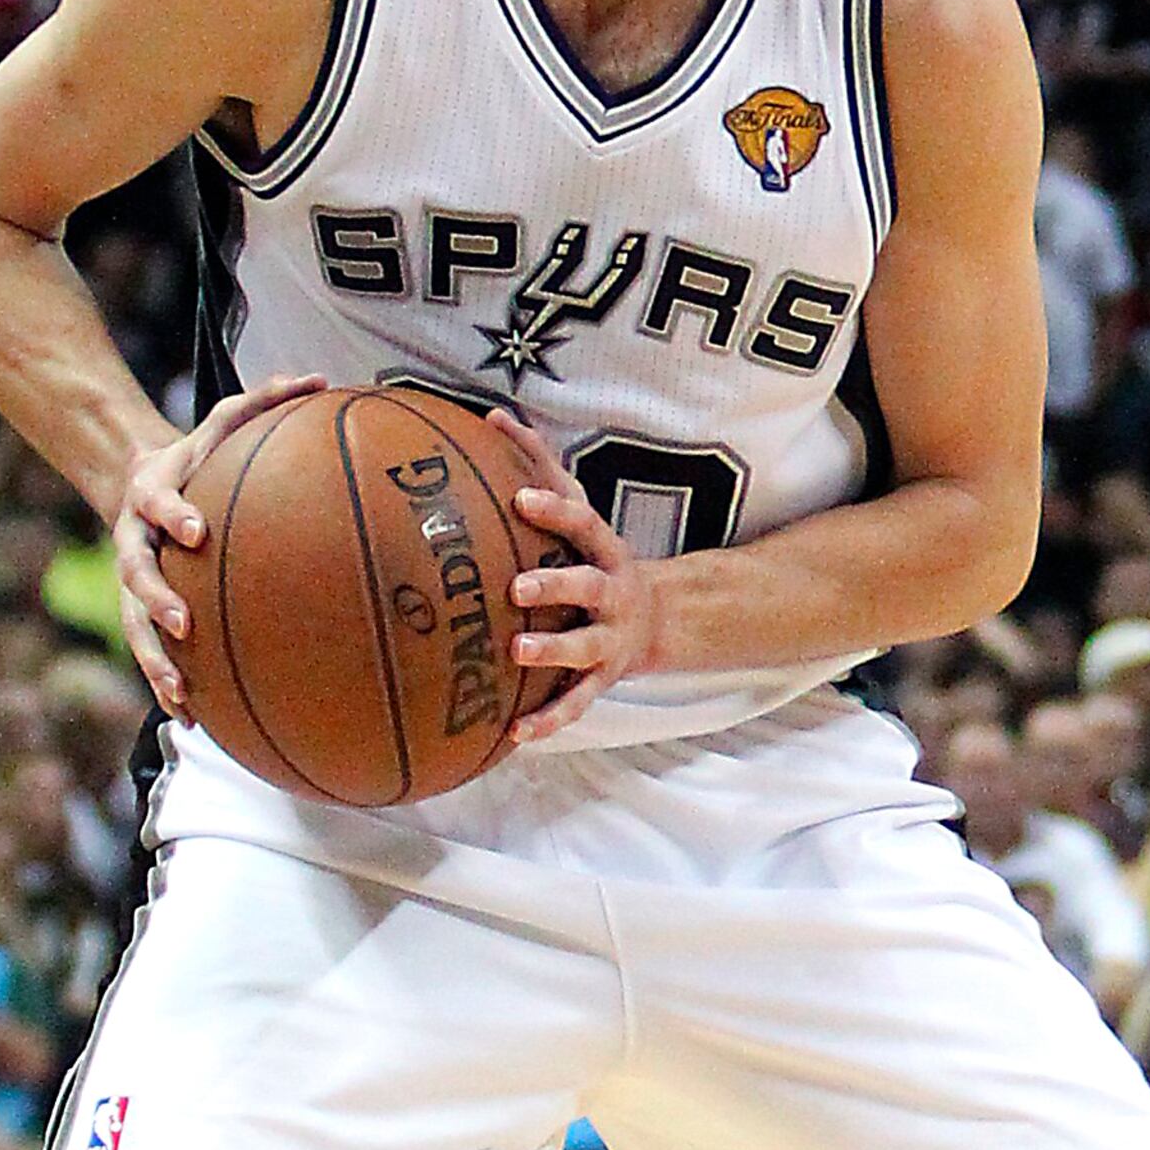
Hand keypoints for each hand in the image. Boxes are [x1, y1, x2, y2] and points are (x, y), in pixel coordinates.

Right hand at [112, 374, 326, 714]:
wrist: (137, 481)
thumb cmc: (200, 453)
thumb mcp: (223, 419)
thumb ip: (265, 399)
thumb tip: (319, 378)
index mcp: (153, 494)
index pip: (157, 502)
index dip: (172, 514)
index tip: (195, 530)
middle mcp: (134, 541)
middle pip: (136, 575)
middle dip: (156, 601)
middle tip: (184, 624)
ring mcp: (132, 581)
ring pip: (135, 627)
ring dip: (156, 663)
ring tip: (180, 696)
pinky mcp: (141, 612)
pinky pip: (151, 653)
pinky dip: (167, 684)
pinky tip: (193, 719)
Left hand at [494, 413, 649, 753]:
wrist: (658, 620)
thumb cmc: (596, 559)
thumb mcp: (581, 516)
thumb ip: (540, 467)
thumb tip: (490, 414)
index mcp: (604, 551)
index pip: (584, 523)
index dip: (557, 510)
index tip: (522, 498)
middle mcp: (613, 594)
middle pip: (589, 586)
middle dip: (556, 585)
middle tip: (516, 587)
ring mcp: (609, 640)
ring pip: (583, 648)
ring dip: (552, 650)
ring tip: (517, 650)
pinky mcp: (602, 679)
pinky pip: (575, 702)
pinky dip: (549, 720)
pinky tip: (517, 735)